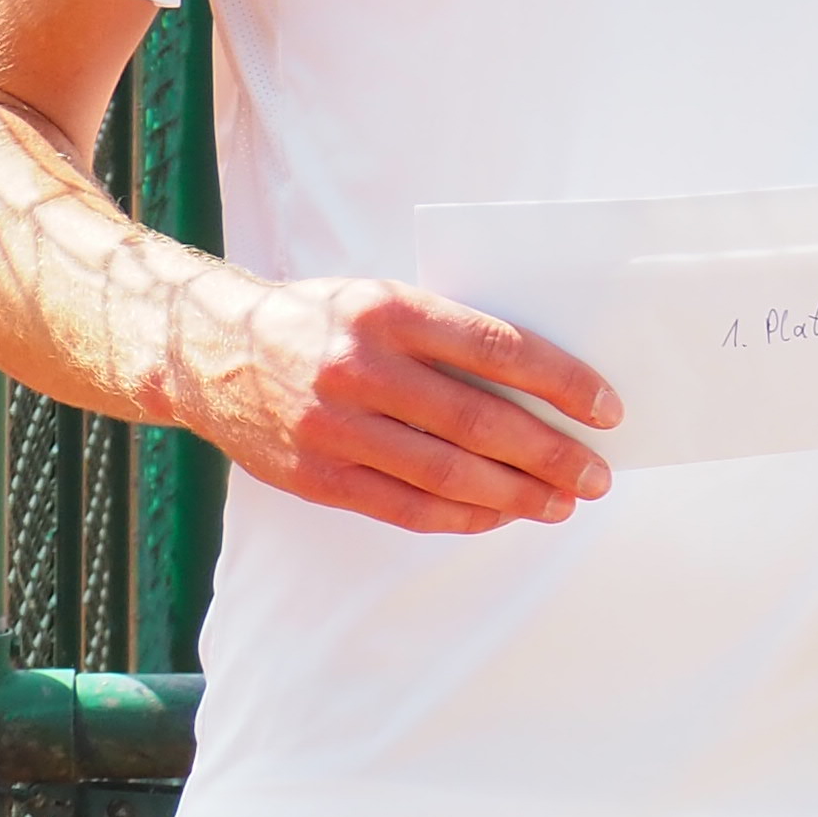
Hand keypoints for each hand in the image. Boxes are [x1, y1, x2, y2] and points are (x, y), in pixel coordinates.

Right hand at [167, 273, 617, 535]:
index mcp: (390, 310)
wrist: (211, 352)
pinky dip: (460, 516)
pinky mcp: (316, 476)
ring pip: (446, 473)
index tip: (606, 409)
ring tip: (560, 504)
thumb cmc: (322, 321)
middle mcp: (361, 367)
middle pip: (479, 421)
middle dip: (551, 453)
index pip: (499, 348)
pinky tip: (498, 517)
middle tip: (597, 474)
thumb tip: (543, 384)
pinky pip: (403, 506)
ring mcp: (334, 426)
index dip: (562, 383)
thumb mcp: (382, 299)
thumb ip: (448, 334)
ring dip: (515, 495)